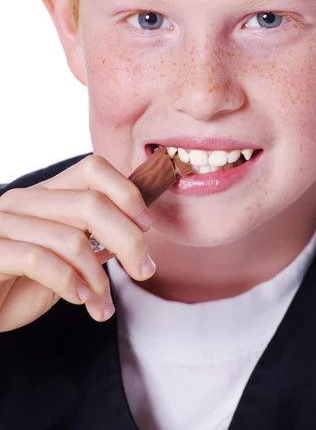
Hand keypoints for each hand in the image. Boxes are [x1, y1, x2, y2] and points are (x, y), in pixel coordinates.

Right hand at [0, 155, 154, 331]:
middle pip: (92, 203)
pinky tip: (80, 300)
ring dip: (98, 278)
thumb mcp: (66, 258)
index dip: (127, 193)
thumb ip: (95, 240)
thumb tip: (138, 232)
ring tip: (102, 302)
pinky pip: (39, 260)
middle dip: (129, 240)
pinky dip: (69, 283)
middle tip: (144, 270)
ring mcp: (4, 223)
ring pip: (72, 238)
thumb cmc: (20, 283)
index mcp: (46, 193)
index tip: (145, 226)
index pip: (93, 169)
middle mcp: (24, 201)